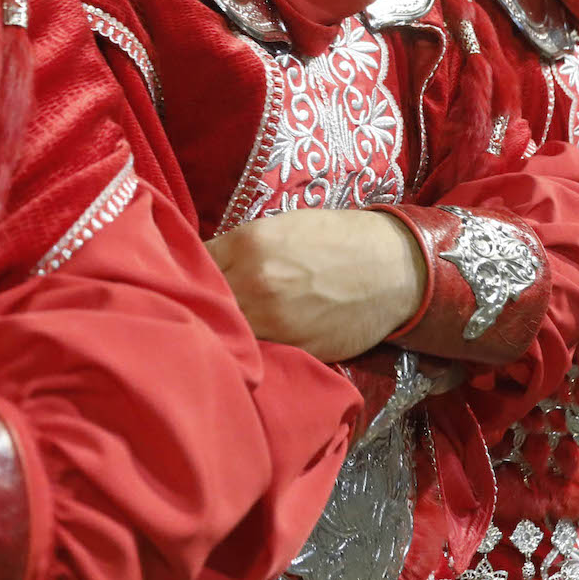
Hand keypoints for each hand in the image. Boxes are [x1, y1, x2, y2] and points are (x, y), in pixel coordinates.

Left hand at [207, 209, 425, 361]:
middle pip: (203, 303)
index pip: (194, 264)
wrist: (392, 268)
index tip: (186, 280)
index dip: (188, 273)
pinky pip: (257, 353)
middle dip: (198, 306)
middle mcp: (256, 283)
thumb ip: (242, 246)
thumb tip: (205, 264)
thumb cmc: (337, 239)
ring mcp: (275, 321)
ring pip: (227, 333)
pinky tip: (250, 347)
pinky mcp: (294, 349)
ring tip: (221, 332)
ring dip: (221, 333)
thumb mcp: (283, 226)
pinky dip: (250, 352)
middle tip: (196, 310)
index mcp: (250, 244)